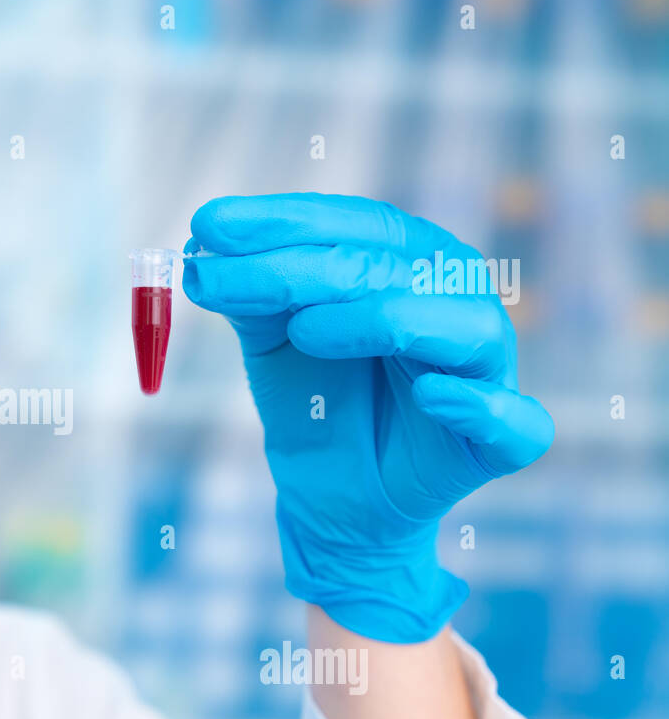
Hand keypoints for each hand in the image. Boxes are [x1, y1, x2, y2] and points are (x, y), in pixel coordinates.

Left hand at [182, 193, 553, 642]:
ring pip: (461, 325)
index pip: (355, 224)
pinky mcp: (500, 441)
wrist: (331, 497)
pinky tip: (429, 396)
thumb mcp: (272, 338)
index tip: (207, 224)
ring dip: (383, 319)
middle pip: (393, 266)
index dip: (283, 220)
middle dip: (297, 267)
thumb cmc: (314, 402)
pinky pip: (513, 421)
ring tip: (305, 331)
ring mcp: (485, 369)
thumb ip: (251, 292)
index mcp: (409, 262)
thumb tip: (204, 244)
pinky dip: (477, 406)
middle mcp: (456, 300)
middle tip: (216, 277)